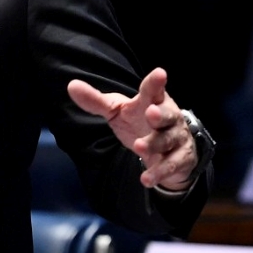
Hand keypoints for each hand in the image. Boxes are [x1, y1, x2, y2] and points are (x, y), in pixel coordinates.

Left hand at [67, 67, 197, 191]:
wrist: (169, 149)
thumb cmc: (139, 122)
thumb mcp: (117, 111)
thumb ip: (96, 101)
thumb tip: (71, 85)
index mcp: (152, 101)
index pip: (154, 90)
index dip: (156, 83)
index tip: (159, 73)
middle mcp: (169, 117)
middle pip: (167, 114)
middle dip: (160, 114)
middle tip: (150, 113)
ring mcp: (176, 138)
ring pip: (167, 140)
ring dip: (154, 144)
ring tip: (139, 147)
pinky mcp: (180, 158)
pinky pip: (171, 165)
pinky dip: (158, 172)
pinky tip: (146, 179)